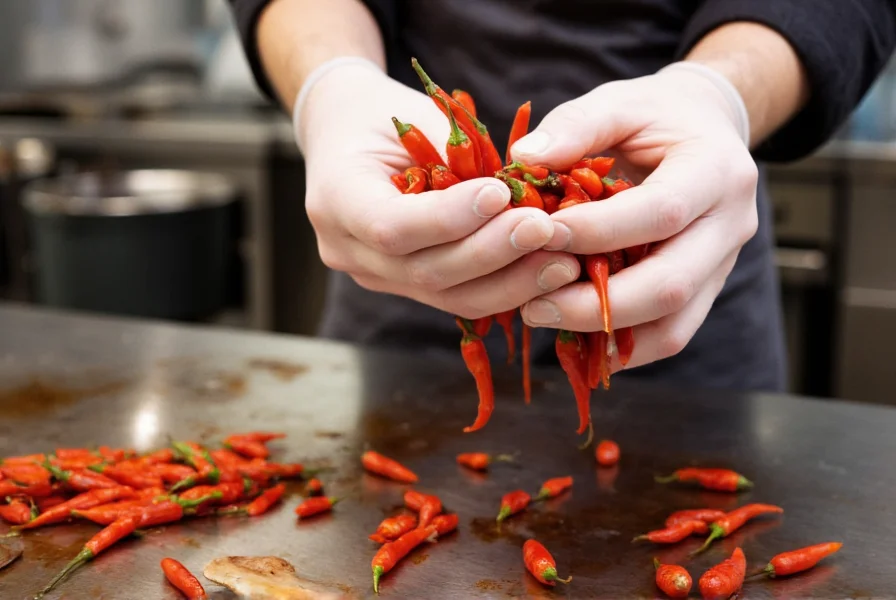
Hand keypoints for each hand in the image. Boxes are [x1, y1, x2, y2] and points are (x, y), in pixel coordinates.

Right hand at [298, 63, 579, 317]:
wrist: (349, 136)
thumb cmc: (384, 116)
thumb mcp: (415, 119)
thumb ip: (457, 159)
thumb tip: (518, 194)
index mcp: (335, 200)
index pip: (391, 227)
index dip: (449, 218)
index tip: (502, 194)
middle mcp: (347, 251)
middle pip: (424, 272)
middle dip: (492, 253)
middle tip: (545, 228)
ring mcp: (376, 276)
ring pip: (448, 296)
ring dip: (511, 282)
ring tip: (562, 261)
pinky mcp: (405, 287)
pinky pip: (459, 297)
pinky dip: (506, 287)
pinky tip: (546, 272)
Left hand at [511, 66, 758, 369]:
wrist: (706, 130)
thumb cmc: (656, 116)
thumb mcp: (619, 101)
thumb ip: (575, 125)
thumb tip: (525, 159)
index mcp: (718, 170)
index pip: (662, 213)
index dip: (598, 231)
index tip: (541, 234)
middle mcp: (731, 225)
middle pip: (672, 285)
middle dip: (597, 303)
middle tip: (534, 304)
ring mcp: (722, 265)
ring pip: (673, 324)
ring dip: (605, 333)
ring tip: (545, 318)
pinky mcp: (705, 291)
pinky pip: (669, 335)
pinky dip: (620, 346)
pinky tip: (572, 335)